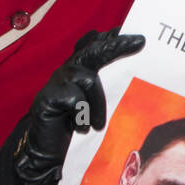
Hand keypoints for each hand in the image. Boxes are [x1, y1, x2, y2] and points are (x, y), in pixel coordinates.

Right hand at [14, 29, 143, 184]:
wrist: (44, 150)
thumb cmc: (74, 124)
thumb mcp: (94, 104)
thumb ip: (109, 88)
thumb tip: (137, 77)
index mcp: (80, 69)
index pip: (97, 46)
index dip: (115, 37)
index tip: (139, 33)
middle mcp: (68, 70)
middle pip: (93, 50)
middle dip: (117, 45)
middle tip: (140, 41)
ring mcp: (57, 82)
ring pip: (88, 78)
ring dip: (98, 103)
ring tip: (98, 125)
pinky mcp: (47, 97)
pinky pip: (75, 99)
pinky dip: (82, 115)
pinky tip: (81, 127)